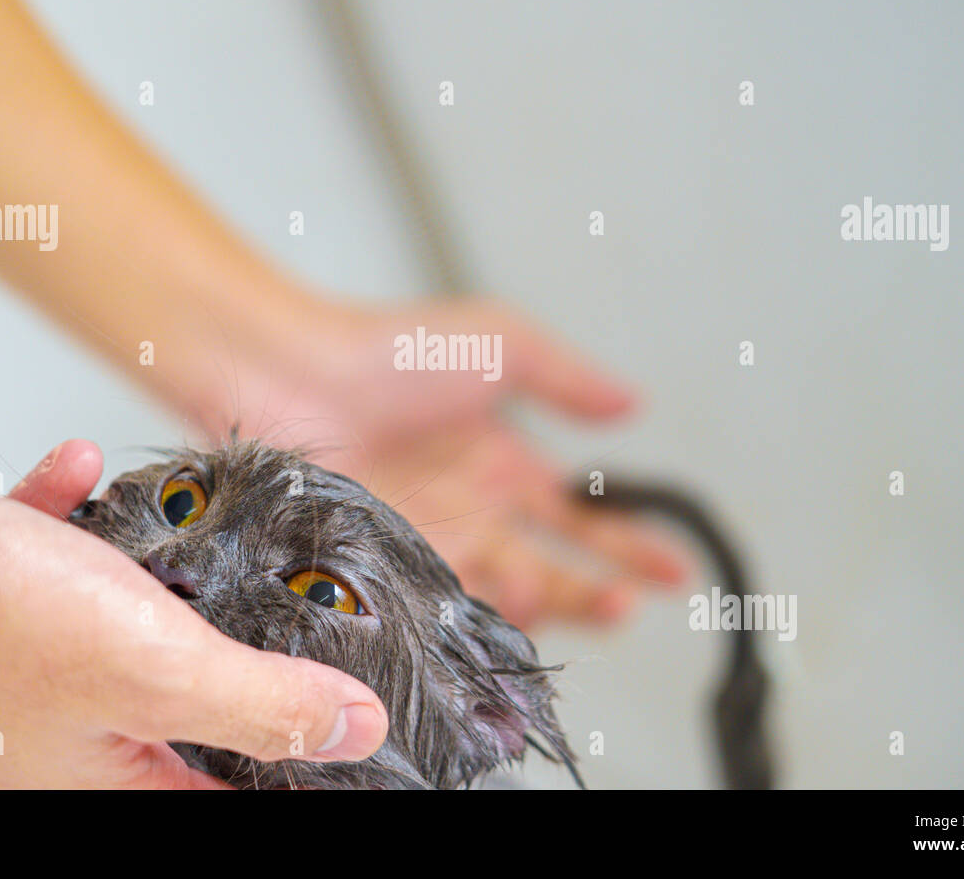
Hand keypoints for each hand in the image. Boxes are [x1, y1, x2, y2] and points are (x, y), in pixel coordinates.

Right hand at [0, 442, 387, 787]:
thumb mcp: (154, 665)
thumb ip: (260, 704)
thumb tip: (349, 732)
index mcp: (100, 787)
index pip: (221, 799)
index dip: (286, 770)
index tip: (331, 730)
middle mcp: (51, 750)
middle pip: (170, 718)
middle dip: (216, 661)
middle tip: (262, 621)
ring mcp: (6, 687)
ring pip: (105, 640)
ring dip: (136, 583)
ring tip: (159, 541)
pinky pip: (43, 579)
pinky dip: (67, 530)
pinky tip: (74, 477)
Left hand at [175, 299, 688, 630]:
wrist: (288, 373)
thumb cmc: (387, 349)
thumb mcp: (500, 343)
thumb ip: (568, 379)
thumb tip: (634, 404)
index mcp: (500, 461)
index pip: (581, 516)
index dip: (630, 542)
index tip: (675, 568)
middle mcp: (470, 509)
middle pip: (551, 565)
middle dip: (598, 588)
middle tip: (629, 604)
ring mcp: (431, 540)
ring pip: (504, 593)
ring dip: (547, 605)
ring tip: (579, 604)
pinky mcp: (389, 566)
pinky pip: (445, 606)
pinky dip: (480, 618)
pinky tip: (507, 619)